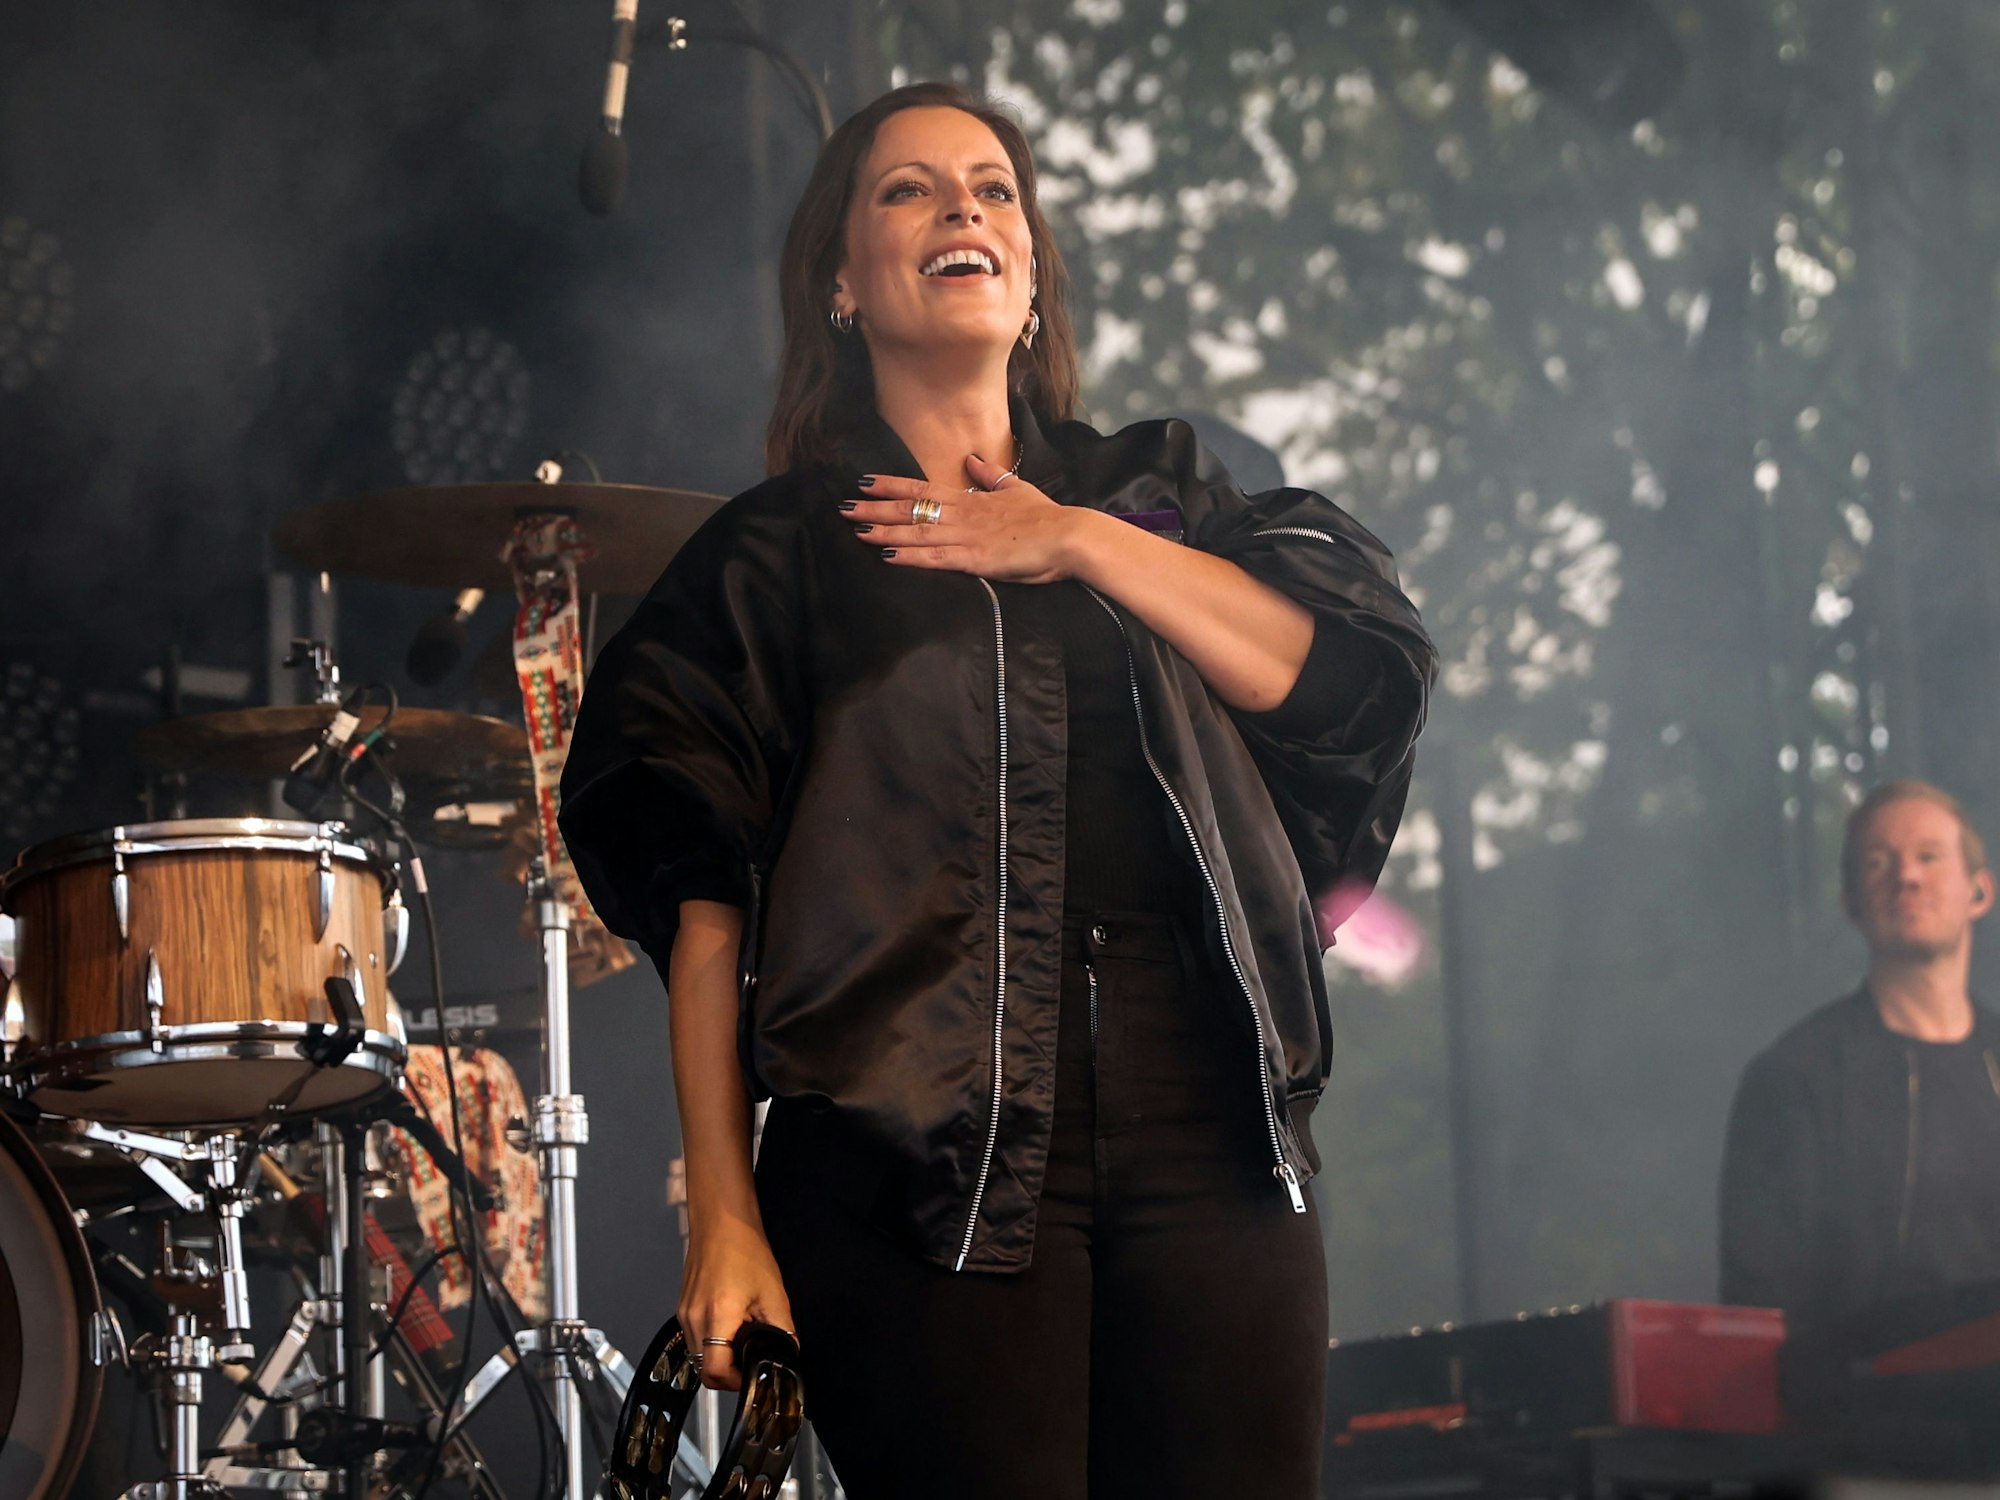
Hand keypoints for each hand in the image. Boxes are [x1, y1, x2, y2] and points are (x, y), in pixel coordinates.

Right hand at [679, 1213, 795, 1391]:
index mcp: (718, 1315)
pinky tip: (729, 1328)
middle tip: (750, 1361)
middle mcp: (694, 1318)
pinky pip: (694, 1340)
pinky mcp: (683, 1309)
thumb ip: (783, 1330)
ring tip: (741, 1340)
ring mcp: (685, 1314)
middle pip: (704, 1370)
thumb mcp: (774, 1294)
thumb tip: (788, 1354)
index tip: (752, 1375)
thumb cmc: (745, 1250)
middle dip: (728, 1373)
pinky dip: (711, 1343)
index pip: (715, 1372)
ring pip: (697, 1357)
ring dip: (719, 1358)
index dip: (736, 1381)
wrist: (722, 1223)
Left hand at [842, 457, 1090, 583]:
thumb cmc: (1046, 517)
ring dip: (884, 531)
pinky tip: (886, 556)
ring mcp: (966, 536)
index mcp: (971, 498)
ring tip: (855, 529)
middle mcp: (962, 513)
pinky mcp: (975, 559)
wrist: (1068, 536)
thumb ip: (991, 476)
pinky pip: (935, 558)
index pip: (922, 486)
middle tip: (843, 506)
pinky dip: (909, 556)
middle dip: (874, 508)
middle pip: (911, 507)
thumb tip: (972, 459)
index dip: (891, 484)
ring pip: (916, 531)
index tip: (864, 481)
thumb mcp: (1017, 489)